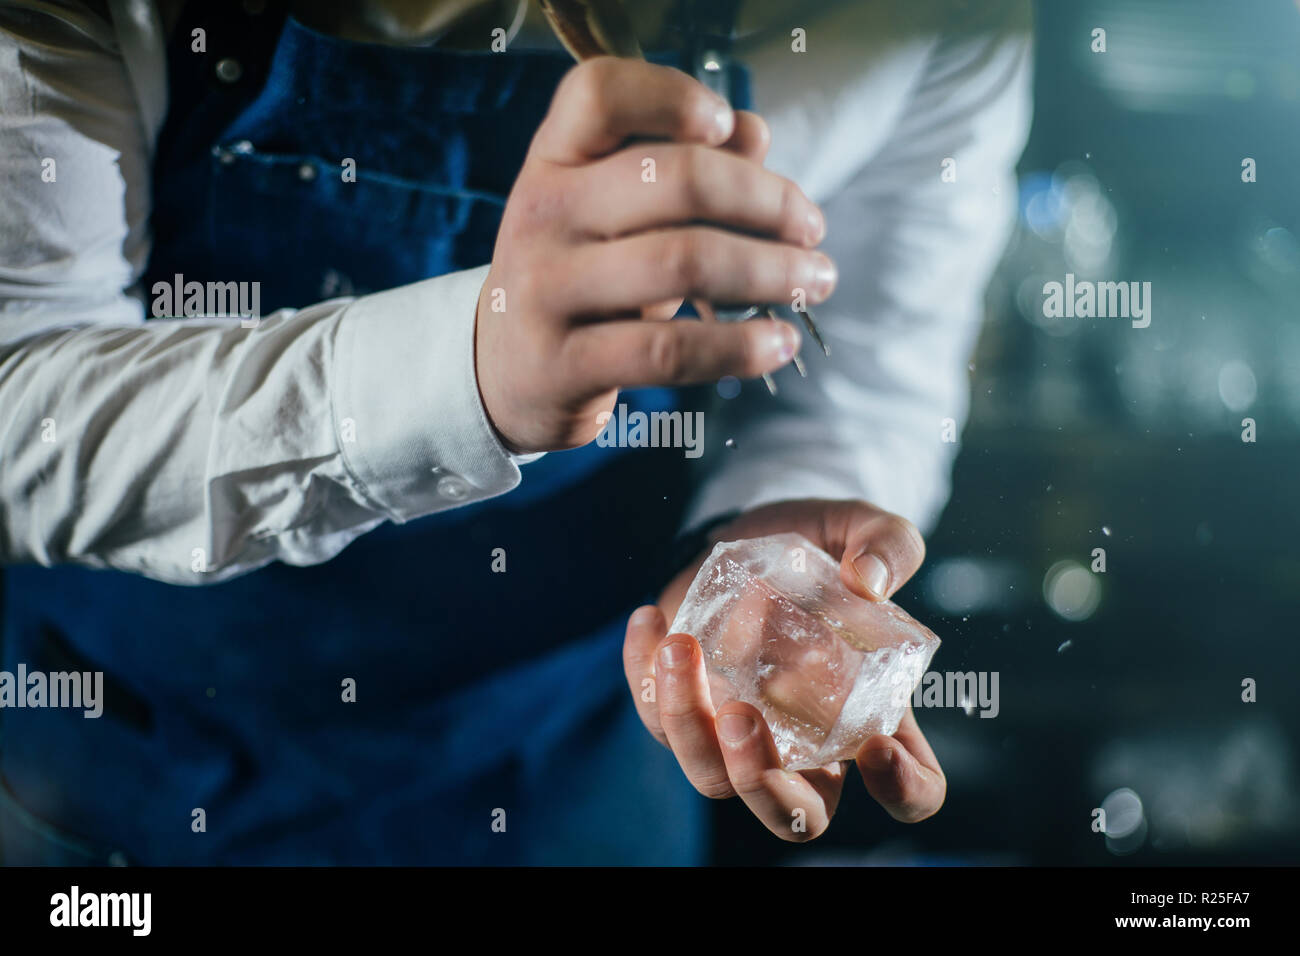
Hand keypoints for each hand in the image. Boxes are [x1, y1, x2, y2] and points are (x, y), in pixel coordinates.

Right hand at [476, 57, 836, 452]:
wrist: (503, 373)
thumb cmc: (582, 279)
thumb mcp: (615, 216)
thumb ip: (681, 168)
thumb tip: (754, 133)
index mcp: (553, 161)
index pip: (598, 94)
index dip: (672, 97)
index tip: (729, 127)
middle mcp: (542, 215)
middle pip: (672, 179)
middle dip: (767, 201)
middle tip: (813, 229)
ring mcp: (547, 291)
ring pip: (683, 263)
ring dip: (770, 272)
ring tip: (813, 282)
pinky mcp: (564, 364)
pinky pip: (669, 350)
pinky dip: (739, 346)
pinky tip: (776, 343)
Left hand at [623, 498, 945, 840]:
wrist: (754, 532)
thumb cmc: (822, 547)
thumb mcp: (864, 528)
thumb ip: (888, 543)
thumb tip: (868, 580)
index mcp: (872, 718)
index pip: (911, 791)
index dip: (903, 790)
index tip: (877, 748)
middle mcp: (807, 745)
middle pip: (793, 816)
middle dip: (763, 785)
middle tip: (742, 716)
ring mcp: (740, 735)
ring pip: (711, 776)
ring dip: (687, 724)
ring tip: (680, 647)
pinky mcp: (686, 708)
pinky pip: (656, 721)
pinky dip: (644, 679)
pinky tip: (650, 620)